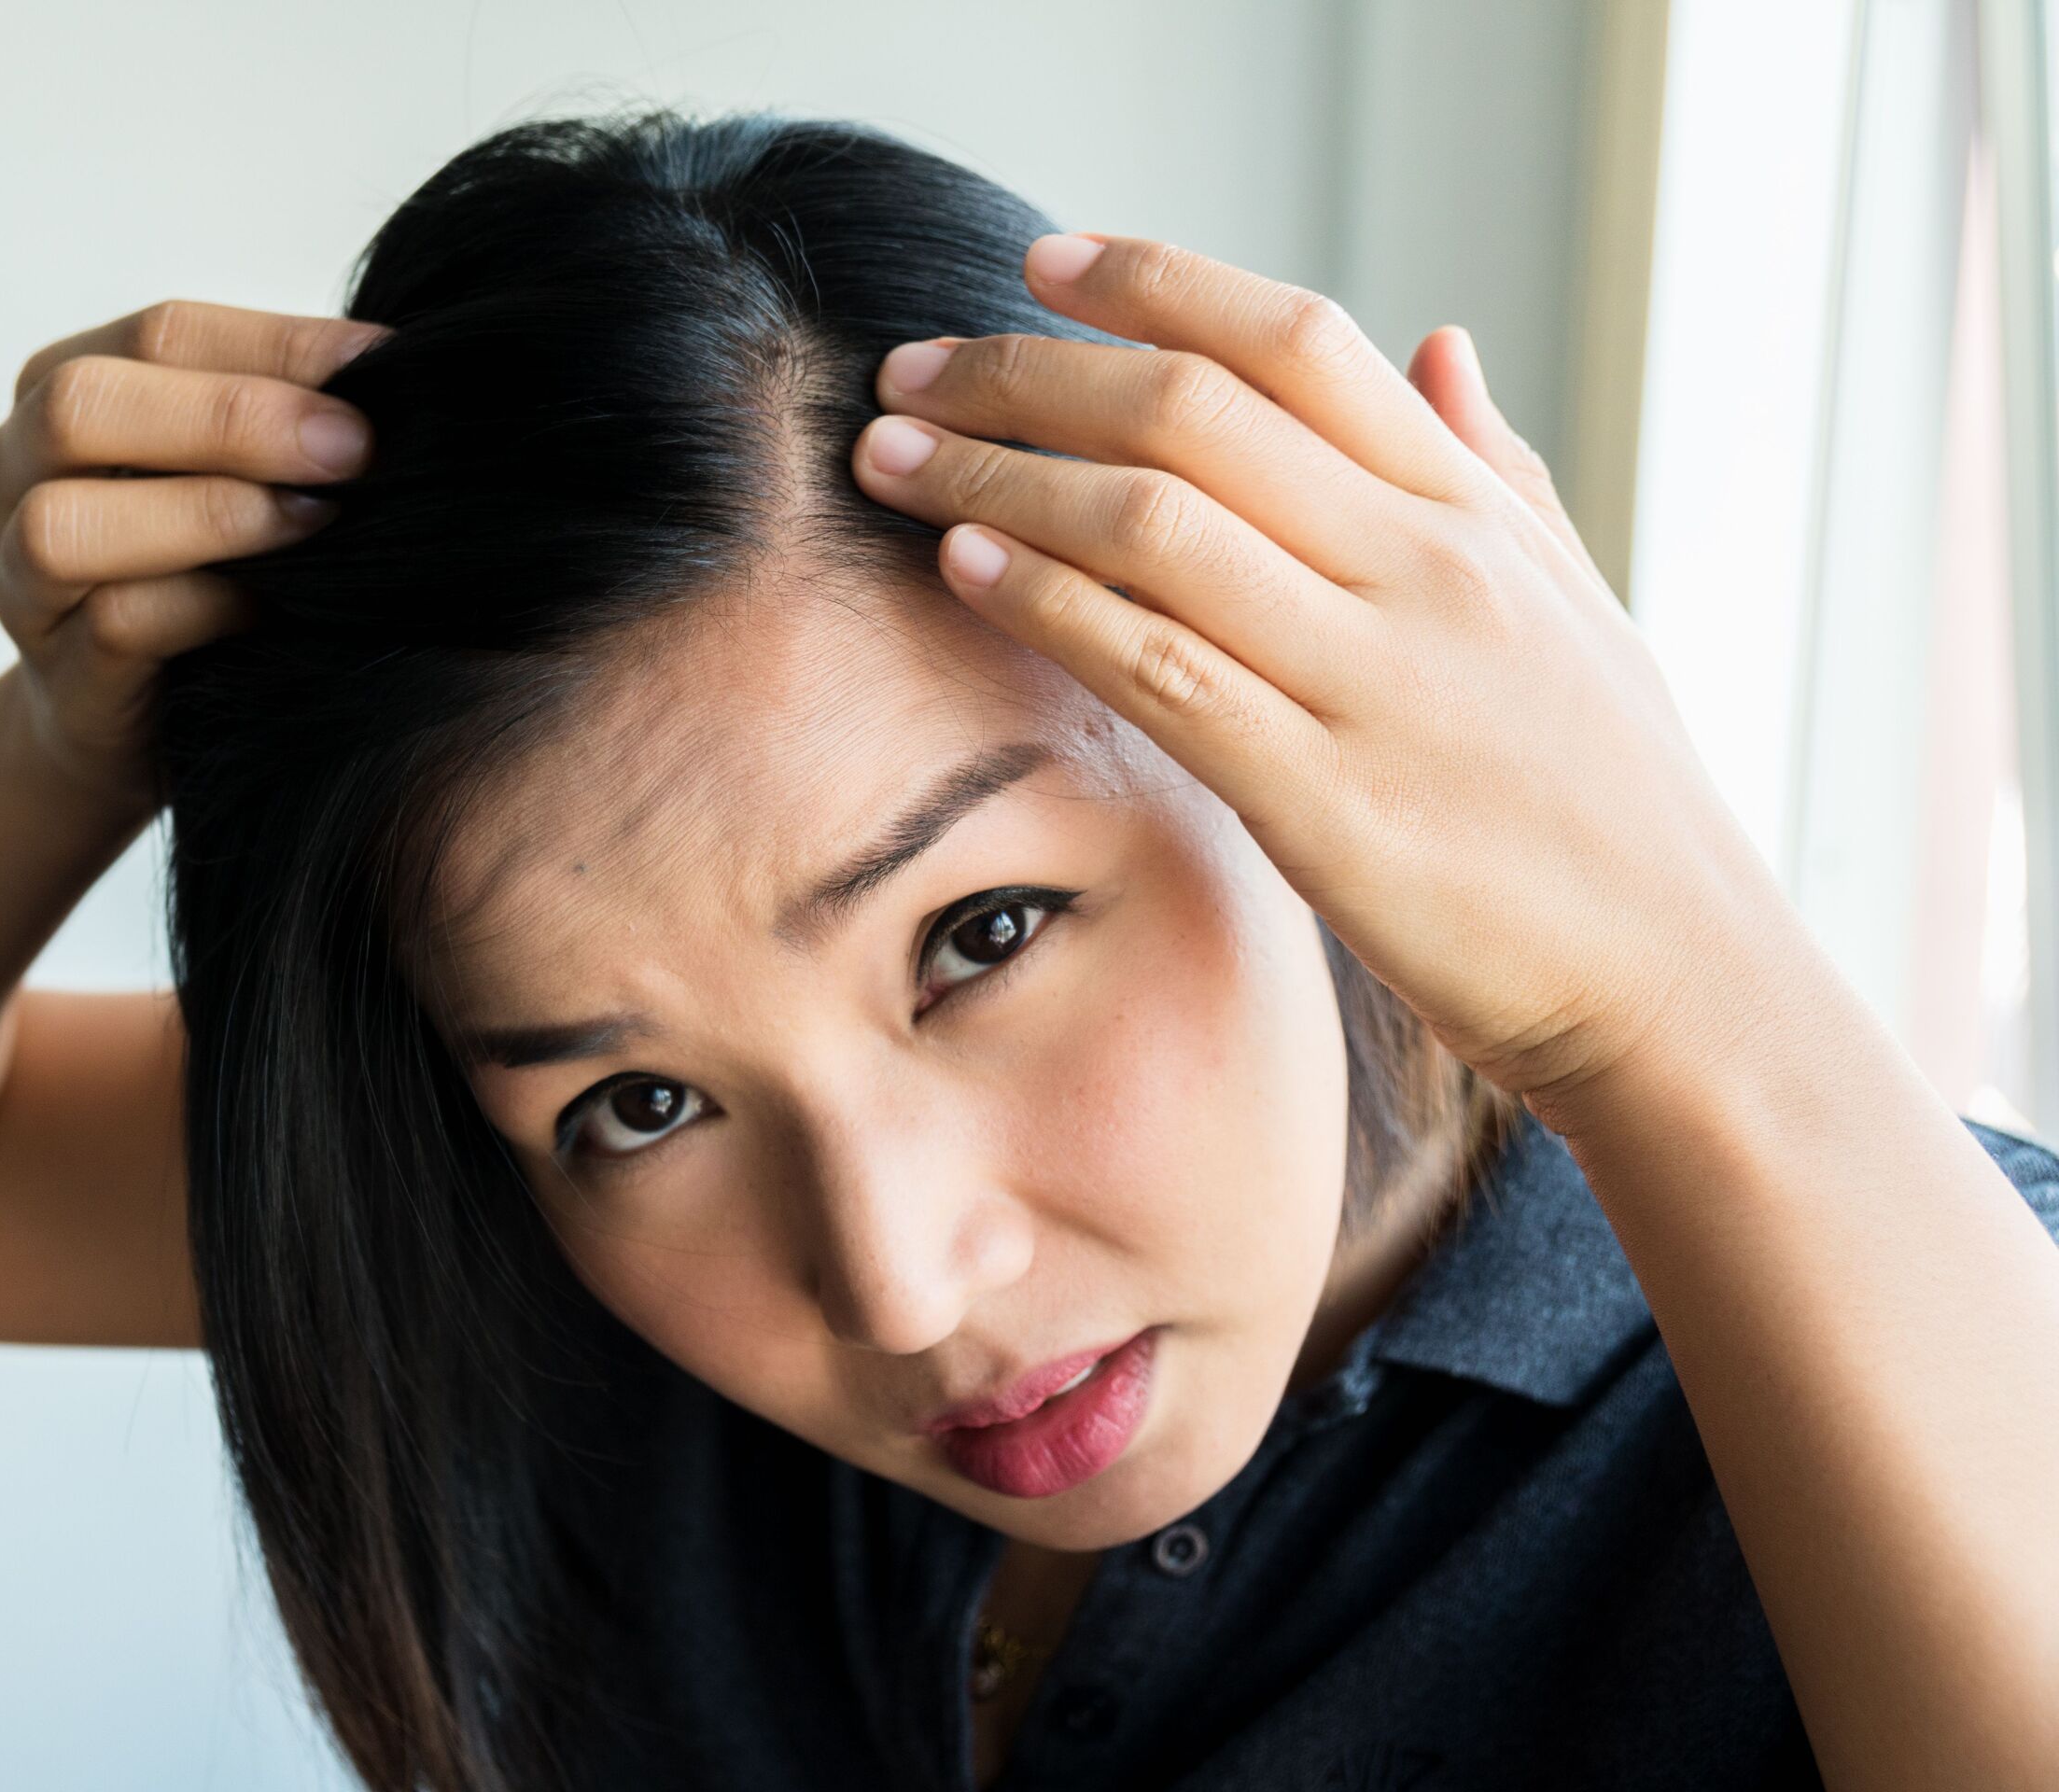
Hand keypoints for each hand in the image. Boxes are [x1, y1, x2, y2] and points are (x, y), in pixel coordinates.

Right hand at [0, 301, 388, 813]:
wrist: (137, 726)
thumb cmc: (204, 570)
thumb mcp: (234, 473)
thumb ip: (282, 417)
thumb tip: (399, 369)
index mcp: (57, 387)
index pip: (159, 334)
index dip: (279, 345)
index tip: (387, 363)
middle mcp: (10, 471)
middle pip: (83, 405)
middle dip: (233, 418)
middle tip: (356, 446)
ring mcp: (17, 582)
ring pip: (71, 523)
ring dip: (211, 513)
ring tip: (318, 520)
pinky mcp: (59, 681)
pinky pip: (117, 626)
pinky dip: (208, 605)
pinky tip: (279, 601)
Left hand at [850, 233, 1795, 1113]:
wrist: (1682, 986)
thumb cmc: (1613, 802)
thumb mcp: (1573, 605)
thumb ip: (1491, 468)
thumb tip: (1439, 342)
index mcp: (1470, 513)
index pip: (1296, 340)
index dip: (1155, 284)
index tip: (1039, 265)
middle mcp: (1424, 571)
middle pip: (1194, 410)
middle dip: (1028, 375)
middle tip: (911, 373)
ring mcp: (1378, 683)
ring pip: (1158, 527)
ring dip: (1000, 478)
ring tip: (892, 458)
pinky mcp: (1331, 804)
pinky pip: (1166, 672)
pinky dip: (1054, 605)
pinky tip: (966, 568)